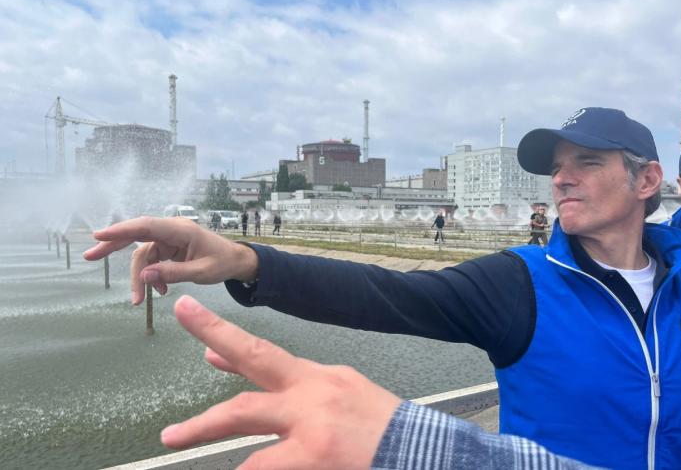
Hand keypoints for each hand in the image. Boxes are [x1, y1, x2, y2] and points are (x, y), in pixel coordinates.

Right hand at [83, 217, 258, 304]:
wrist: (237, 261)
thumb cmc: (223, 263)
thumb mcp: (202, 272)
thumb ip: (174, 273)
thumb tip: (145, 276)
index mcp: (180, 230)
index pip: (146, 226)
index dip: (121, 230)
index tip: (99, 235)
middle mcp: (171, 230)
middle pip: (136, 235)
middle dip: (112, 245)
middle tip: (89, 256)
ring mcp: (169, 239)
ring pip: (143, 256)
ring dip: (139, 278)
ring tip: (140, 301)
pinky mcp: (169, 248)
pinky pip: (152, 262)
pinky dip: (151, 277)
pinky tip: (159, 292)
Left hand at [163, 296, 400, 469]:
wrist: (421, 449)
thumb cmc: (376, 424)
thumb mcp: (336, 392)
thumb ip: (286, 383)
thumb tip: (227, 362)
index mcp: (316, 377)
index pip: (262, 354)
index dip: (222, 332)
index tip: (190, 316)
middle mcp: (310, 392)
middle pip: (253, 363)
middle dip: (213, 346)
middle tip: (169, 340)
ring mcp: (311, 423)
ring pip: (245, 416)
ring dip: (204, 425)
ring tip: (172, 436)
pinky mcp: (315, 455)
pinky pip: (264, 464)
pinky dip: (247, 465)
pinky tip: (230, 468)